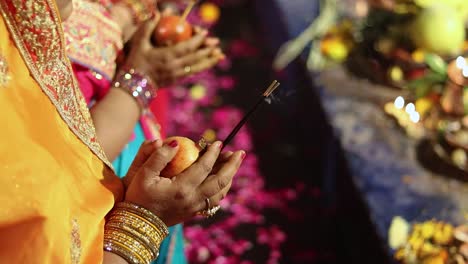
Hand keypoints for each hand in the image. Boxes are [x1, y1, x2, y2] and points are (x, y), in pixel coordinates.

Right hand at [124, 18, 224, 86]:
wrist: (133, 84)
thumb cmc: (135, 61)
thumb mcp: (139, 42)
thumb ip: (149, 26)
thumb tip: (159, 12)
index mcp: (166, 56)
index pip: (186, 47)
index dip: (197, 39)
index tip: (205, 32)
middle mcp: (174, 67)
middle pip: (195, 58)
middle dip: (207, 50)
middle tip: (217, 43)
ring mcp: (176, 75)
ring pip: (197, 68)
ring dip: (209, 61)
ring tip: (219, 56)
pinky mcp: (176, 81)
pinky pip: (192, 73)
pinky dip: (201, 68)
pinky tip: (207, 64)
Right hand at [124, 140, 243, 225]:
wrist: (137, 224)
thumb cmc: (139, 196)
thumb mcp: (143, 174)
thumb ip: (159, 156)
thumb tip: (176, 142)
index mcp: (181, 188)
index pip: (204, 167)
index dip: (213, 154)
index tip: (218, 142)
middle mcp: (192, 199)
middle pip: (220, 181)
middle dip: (232, 165)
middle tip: (240, 152)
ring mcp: (195, 207)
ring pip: (221, 192)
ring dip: (230, 177)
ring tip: (233, 163)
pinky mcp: (194, 212)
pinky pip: (215, 200)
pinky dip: (223, 188)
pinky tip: (223, 179)